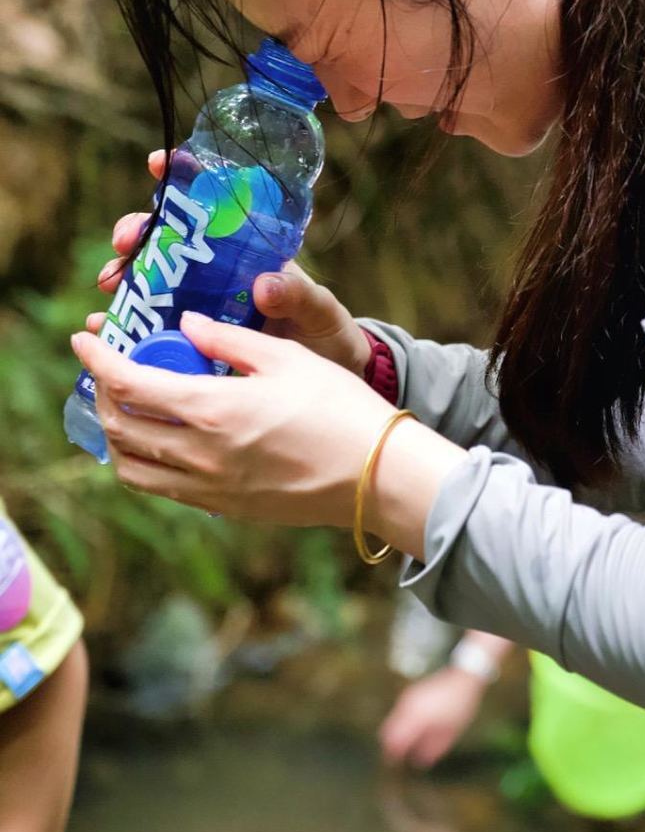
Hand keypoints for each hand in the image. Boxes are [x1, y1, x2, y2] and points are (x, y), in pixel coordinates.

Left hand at [70, 312, 449, 530]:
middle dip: (101, 394)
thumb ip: (228, 340)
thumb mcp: (285, 358)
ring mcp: (208, 488)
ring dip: (116, 434)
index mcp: (212, 410)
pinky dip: (144, 463)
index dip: (97, 359)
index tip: (83, 340)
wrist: (375, 476)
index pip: (129, 383)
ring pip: (131, 468)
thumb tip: (187, 324)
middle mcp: (199, 455)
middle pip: (118, 427)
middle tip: (107, 370)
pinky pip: (162, 489)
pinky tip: (161, 442)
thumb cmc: (339, 408)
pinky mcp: (224, 508)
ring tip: (127, 409)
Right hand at [91, 150, 371, 375]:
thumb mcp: (317, 310)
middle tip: (125, 242)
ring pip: (149, 278)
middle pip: (166, 240)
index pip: (212, 206)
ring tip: (109, 283)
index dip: (182, 178)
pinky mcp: (188, 340)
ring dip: (122, 275)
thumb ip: (298, 296)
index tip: (158, 163)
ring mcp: (199, 305)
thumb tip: (264, 286)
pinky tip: (106, 323)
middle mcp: (216, 274)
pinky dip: (124, 321)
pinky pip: (149, 325)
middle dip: (138, 232)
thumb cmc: (325, 333)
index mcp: (247, 253)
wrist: (325, 378)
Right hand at [379, 667, 486, 769]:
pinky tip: (419, 729)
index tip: (395, 765)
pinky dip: (403, 725)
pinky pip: (400, 713)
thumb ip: (433, 749)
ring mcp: (407, 697)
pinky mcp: (410, 693)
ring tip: (416, 742)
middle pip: (387, 731)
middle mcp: (407, 705)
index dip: (392, 755)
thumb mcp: (450, 732)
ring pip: (392, 722)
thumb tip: (419, 762)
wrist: (462, 677)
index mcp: (417, 717)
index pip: (394, 740)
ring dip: (398, 734)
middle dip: (391, 745)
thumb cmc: (460, 707)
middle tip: (398, 758)